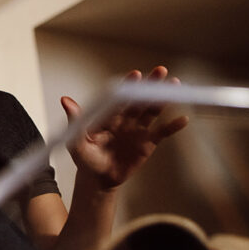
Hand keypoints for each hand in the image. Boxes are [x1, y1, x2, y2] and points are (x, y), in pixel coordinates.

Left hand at [61, 66, 187, 190]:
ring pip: (152, 111)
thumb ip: (75, 120)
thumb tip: (65, 99)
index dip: (127, 86)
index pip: (119, 98)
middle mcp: (125, 118)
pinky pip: (162, 133)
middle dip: (149, 85)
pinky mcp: (148, 143)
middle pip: (139, 99)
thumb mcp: (76, 140)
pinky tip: (184, 119)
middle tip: (161, 70)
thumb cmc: (85, 157)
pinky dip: (172, 127)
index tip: (135, 75)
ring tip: (175, 85)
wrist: (97, 178)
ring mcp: (138, 129)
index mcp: (108, 114)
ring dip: (163, 100)